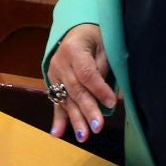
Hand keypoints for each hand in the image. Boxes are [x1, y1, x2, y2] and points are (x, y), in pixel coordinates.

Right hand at [45, 23, 116, 143]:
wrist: (76, 30)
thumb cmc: (95, 37)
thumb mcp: (104, 45)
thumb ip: (105, 68)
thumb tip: (113, 97)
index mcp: (74, 49)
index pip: (87, 73)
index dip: (99, 89)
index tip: (111, 103)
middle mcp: (60, 63)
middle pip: (75, 89)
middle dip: (87, 109)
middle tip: (97, 127)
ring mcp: (54, 75)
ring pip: (66, 99)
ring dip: (75, 119)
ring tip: (83, 136)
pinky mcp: (53, 84)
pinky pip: (56, 103)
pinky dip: (58, 119)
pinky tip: (57, 134)